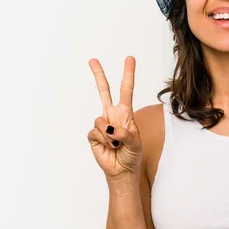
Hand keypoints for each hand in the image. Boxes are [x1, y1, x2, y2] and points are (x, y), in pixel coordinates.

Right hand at [87, 56, 142, 178]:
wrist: (122, 170)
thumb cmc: (132, 154)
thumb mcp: (136, 143)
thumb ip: (126, 134)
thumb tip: (111, 128)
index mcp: (125, 112)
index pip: (126, 90)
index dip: (128, 74)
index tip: (130, 58)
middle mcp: (112, 115)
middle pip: (103, 91)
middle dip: (98, 75)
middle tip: (92, 60)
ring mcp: (102, 124)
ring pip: (100, 121)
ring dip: (110, 136)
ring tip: (117, 145)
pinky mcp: (93, 135)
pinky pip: (95, 133)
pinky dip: (104, 142)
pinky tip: (109, 148)